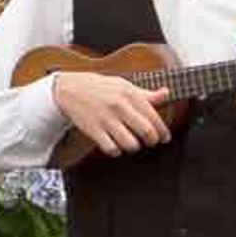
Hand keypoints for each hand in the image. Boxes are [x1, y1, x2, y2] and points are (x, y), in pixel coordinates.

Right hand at [53, 71, 169, 157]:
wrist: (69, 89)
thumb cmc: (100, 87)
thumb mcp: (124, 85)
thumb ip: (145, 94)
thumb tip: (166, 94)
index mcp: (129, 94)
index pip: (154, 117)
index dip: (162, 131)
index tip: (164, 137)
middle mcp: (120, 106)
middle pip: (146, 132)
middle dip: (152, 141)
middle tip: (151, 142)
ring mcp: (106, 119)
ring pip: (130, 144)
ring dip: (134, 147)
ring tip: (132, 143)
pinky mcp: (94, 130)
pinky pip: (111, 149)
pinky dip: (116, 151)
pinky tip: (115, 145)